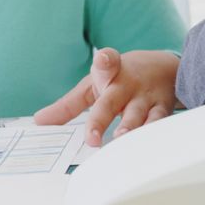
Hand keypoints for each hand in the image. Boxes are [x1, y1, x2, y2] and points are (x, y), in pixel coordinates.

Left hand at [33, 48, 178, 146]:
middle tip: (92, 138)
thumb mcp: (93, 85)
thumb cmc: (121, 78)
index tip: (103, 59)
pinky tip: (147, 146)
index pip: (107, 62)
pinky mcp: (162, 108)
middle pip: (112, 101)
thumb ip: (67, 105)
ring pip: (138, 115)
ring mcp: (146, 97)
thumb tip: (40, 121)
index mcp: (110, 73)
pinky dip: (154, 134)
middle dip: (101, 119)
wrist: (164, 67)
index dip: (105, 60)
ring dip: (130, 128)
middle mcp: (127, 84)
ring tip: (120, 139)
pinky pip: (159, 123)